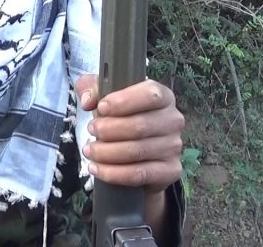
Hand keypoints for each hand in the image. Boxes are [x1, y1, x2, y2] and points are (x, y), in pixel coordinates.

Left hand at [75, 75, 184, 193]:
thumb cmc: (120, 115)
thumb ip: (91, 88)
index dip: (124, 101)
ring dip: (106, 152)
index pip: (150, 95)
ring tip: (89, 150)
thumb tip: (88, 101)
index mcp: (163, 97)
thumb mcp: (104, 95)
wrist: (135, 150)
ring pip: (137, 151)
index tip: (101, 108)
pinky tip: (96, 168)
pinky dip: (113, 173)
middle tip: (91, 130)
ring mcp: (174, 146)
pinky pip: (139, 174)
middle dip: (108, 129)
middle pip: (140, 126)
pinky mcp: (170, 170)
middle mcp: (173, 120)